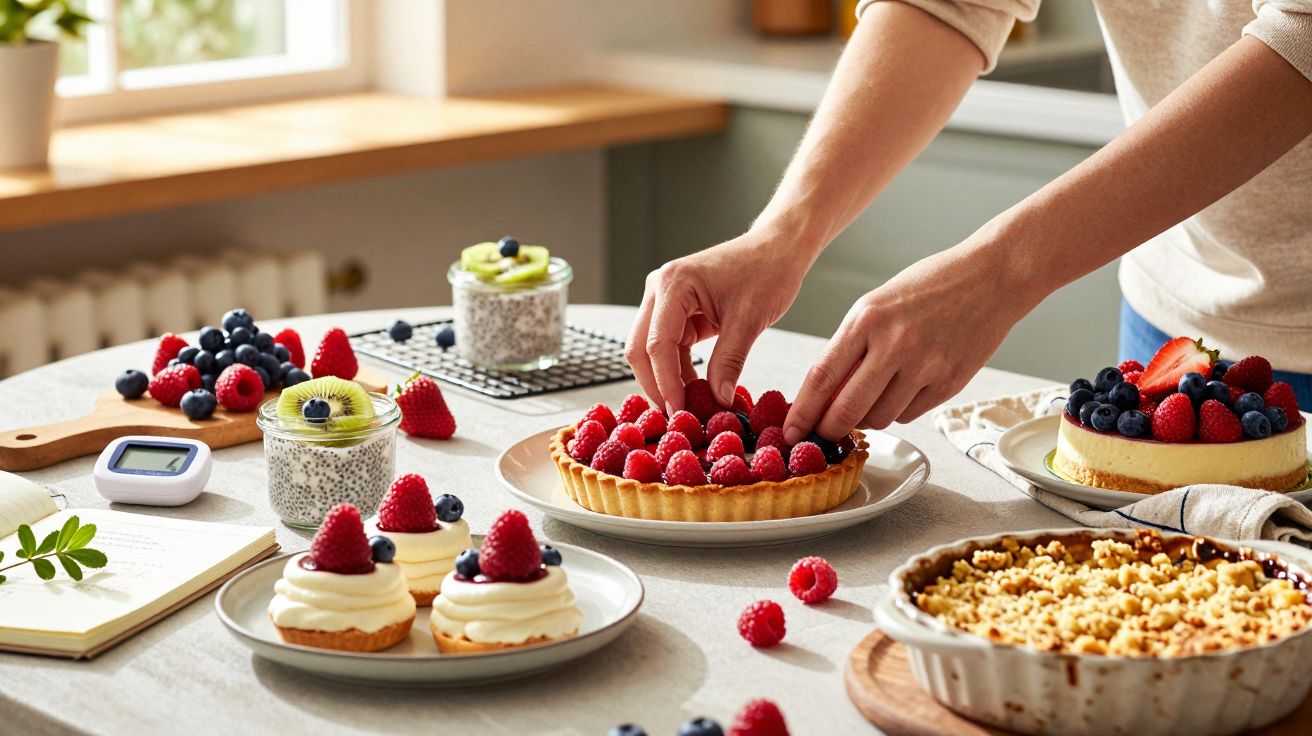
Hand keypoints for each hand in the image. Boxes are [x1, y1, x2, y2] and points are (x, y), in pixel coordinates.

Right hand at [626, 230, 810, 412]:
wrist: (778, 249)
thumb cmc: (767, 271)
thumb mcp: (749, 320)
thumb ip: (730, 361)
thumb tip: (718, 400)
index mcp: (673, 284)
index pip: (657, 344)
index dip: (666, 383)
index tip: (679, 412)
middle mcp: (660, 289)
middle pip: (641, 348)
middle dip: (656, 385)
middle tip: (677, 417)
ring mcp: (665, 300)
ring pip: (652, 351)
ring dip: (668, 380)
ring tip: (690, 408)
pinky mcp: (677, 312)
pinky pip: (670, 348)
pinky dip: (680, 371)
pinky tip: (696, 391)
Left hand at [783, 244, 1032, 443]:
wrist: (991, 277)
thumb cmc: (927, 287)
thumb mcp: (876, 304)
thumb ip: (849, 347)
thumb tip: (823, 395)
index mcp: (867, 320)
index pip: (822, 378)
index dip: (802, 412)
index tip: (790, 431)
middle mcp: (894, 345)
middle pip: (847, 410)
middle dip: (829, 429)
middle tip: (822, 433)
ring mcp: (925, 367)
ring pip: (879, 418)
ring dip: (866, 419)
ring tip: (869, 400)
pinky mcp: (950, 383)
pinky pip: (909, 415)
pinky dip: (897, 411)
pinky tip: (901, 390)